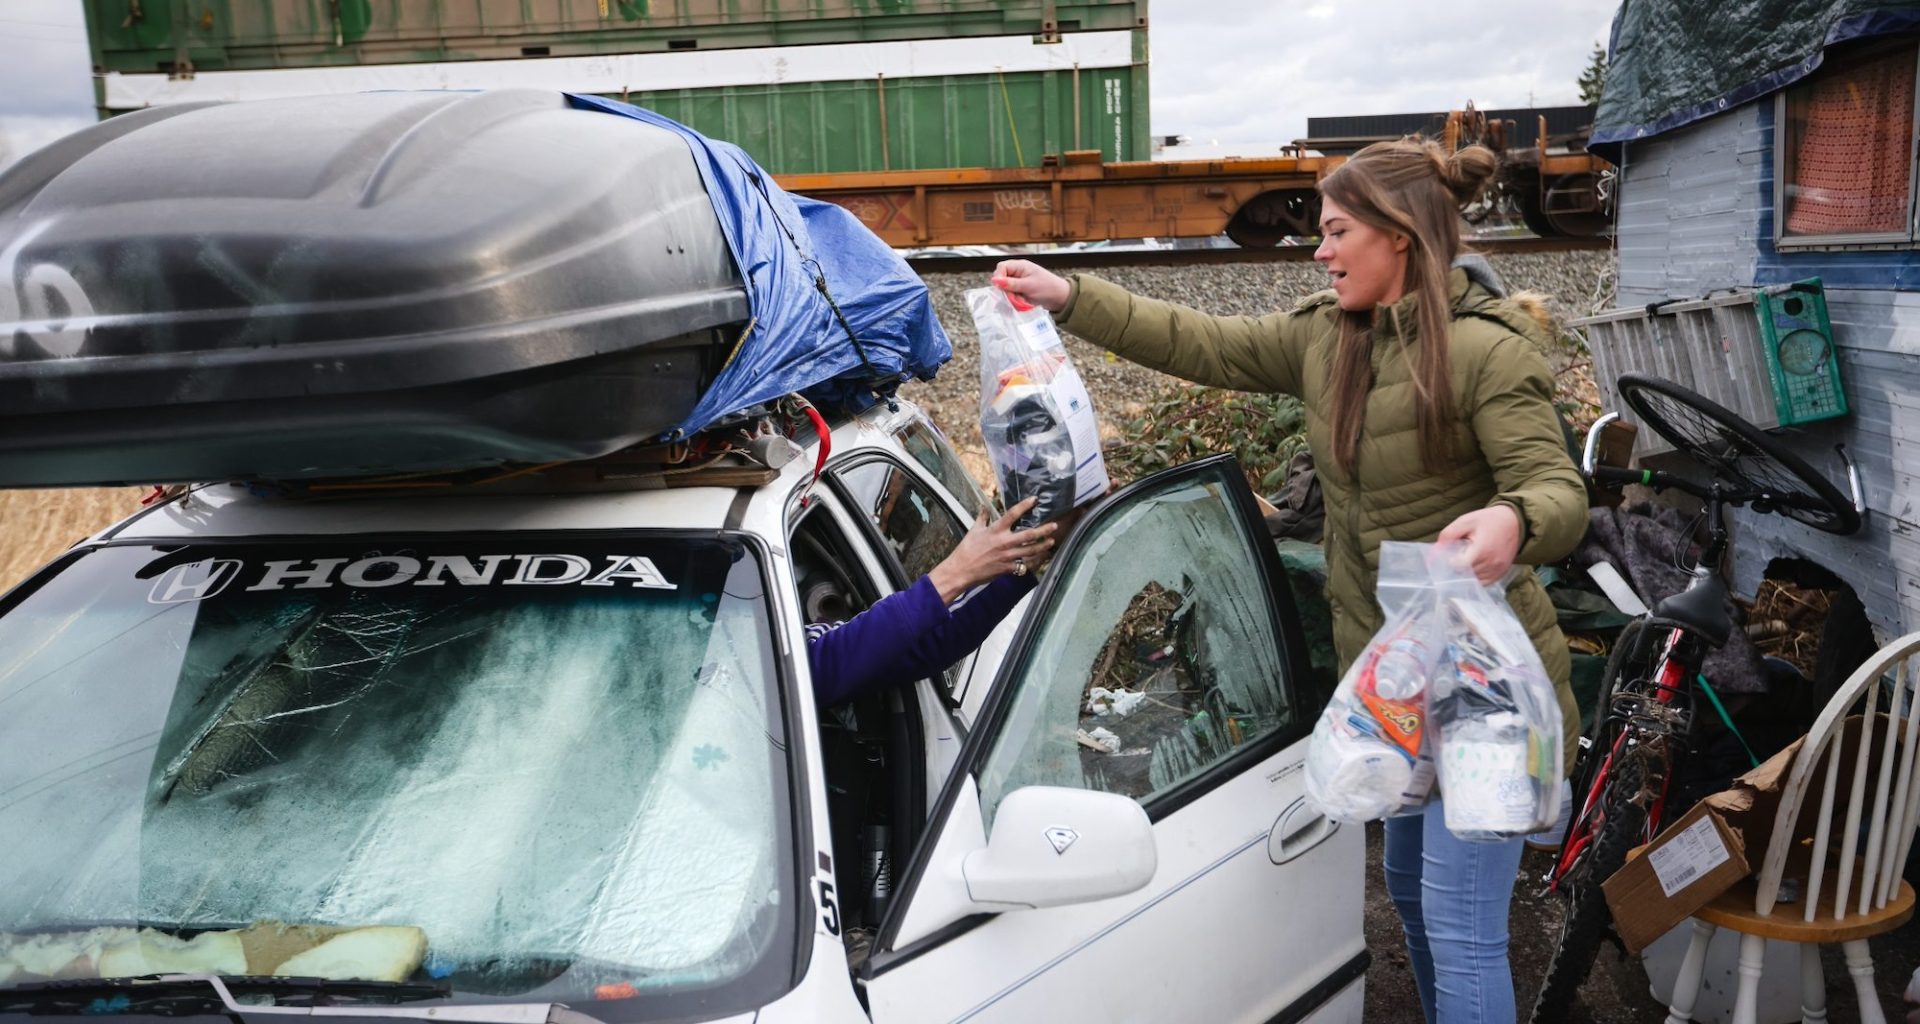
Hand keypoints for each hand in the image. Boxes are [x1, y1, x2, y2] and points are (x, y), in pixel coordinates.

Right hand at [927, 497, 1058, 601]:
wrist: (961, 570)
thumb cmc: (966, 549)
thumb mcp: (974, 530)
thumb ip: (982, 517)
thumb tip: (984, 506)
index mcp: (996, 530)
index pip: (1013, 514)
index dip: (1025, 505)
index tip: (1034, 500)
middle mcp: (1004, 542)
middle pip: (1029, 534)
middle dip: (1043, 530)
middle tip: (1054, 526)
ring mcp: (1007, 556)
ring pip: (1030, 550)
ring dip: (1042, 546)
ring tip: (1051, 542)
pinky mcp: (1007, 568)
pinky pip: (1024, 565)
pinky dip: (1033, 562)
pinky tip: (1040, 559)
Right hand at [991, 259, 1072, 313]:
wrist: (1061, 299)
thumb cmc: (1048, 288)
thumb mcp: (1028, 286)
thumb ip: (1011, 284)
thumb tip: (994, 280)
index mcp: (1020, 266)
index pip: (1002, 267)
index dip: (999, 277)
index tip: (1001, 288)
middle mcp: (1018, 273)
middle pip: (1002, 279)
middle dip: (1006, 290)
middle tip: (1014, 298)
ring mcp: (1019, 282)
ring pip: (1006, 290)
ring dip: (1011, 298)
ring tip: (1022, 302)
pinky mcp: (1021, 291)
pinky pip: (1012, 296)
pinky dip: (1015, 301)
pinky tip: (1022, 304)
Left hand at [1436, 505, 1523, 584]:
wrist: (1515, 522)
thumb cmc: (1489, 520)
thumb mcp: (1466, 521)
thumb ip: (1448, 535)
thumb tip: (1434, 552)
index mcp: (1482, 550)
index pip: (1460, 566)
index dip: (1449, 563)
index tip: (1446, 556)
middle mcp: (1491, 563)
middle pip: (1465, 575)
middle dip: (1455, 568)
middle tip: (1453, 558)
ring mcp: (1498, 571)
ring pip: (1473, 581)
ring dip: (1465, 575)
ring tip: (1464, 561)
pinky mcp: (1501, 574)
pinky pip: (1483, 583)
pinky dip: (1475, 578)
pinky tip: (1472, 567)